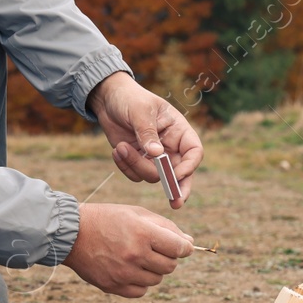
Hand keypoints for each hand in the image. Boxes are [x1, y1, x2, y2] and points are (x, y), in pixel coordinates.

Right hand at [65, 203, 193, 297]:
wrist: (72, 234)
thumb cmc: (107, 219)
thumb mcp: (136, 213)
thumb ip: (165, 227)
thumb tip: (189, 243)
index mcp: (142, 233)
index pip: (179, 248)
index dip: (185, 247)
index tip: (182, 246)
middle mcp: (135, 255)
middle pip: (170, 266)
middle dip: (168, 257)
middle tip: (155, 248)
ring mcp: (124, 273)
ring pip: (156, 279)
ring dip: (153, 269)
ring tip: (139, 256)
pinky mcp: (113, 286)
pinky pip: (141, 291)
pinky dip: (140, 282)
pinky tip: (130, 269)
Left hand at [87, 71, 203, 207]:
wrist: (108, 100)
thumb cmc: (130, 99)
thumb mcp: (140, 111)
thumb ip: (148, 133)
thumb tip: (157, 155)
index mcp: (179, 130)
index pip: (194, 152)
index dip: (189, 166)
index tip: (177, 174)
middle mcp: (171, 146)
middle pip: (181, 172)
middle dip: (177, 187)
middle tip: (176, 203)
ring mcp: (154, 156)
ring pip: (154, 176)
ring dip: (136, 166)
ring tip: (120, 148)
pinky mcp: (138, 161)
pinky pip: (137, 176)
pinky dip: (126, 168)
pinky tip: (117, 150)